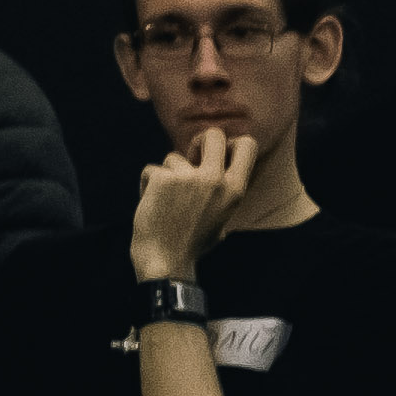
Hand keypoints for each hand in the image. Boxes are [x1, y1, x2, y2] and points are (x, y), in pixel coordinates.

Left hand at [126, 127, 260, 282]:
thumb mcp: (222, 218)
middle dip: (199, 142)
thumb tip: (214, 170)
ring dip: (167, 174)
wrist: (167, 260)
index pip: (247, 145)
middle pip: (212, 135)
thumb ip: (221, 193)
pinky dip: (148, 185)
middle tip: (190, 158)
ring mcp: (189, 177)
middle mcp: (216, 179)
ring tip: (166, 201)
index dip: (230, 144)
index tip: (218, 155)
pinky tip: (152, 204)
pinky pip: (152, 170)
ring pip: (173, 157)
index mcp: (235, 190)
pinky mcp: (162, 179)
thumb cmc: (193, 243)